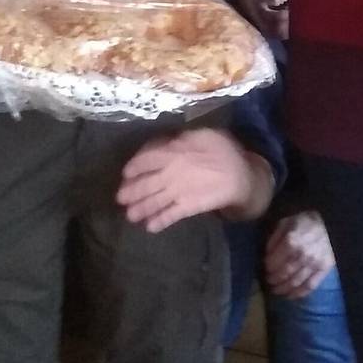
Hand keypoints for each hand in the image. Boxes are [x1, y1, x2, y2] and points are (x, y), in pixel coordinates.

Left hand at [116, 128, 272, 231]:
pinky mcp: (188, 207)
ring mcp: (178, 191)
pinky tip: (150, 227)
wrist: (241, 175)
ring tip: (130, 216)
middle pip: (145, 183)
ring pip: (154, 201)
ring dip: (140, 209)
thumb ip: (183, 139)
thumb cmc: (224, 151)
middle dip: (131, 192)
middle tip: (120, 199)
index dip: (134, 167)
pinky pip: (170, 215)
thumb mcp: (204, 135)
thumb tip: (168, 142)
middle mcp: (170, 172)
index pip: (146, 159)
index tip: (126, 174)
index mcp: (173, 152)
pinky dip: (159, 221)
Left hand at [264, 210, 335, 298]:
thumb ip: (275, 238)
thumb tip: (266, 254)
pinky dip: (298, 294)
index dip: (268, 268)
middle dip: (274, 280)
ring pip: (295, 282)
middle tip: (269, 281)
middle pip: (284, 274)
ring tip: (276, 290)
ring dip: (283, 289)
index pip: (274, 262)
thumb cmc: (305, 221)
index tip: (265, 269)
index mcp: (292, 241)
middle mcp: (303, 254)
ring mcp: (315, 263)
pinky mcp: (325, 269)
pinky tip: (290, 296)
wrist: (329, 222)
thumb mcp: (286, 223)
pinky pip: (310, 286)